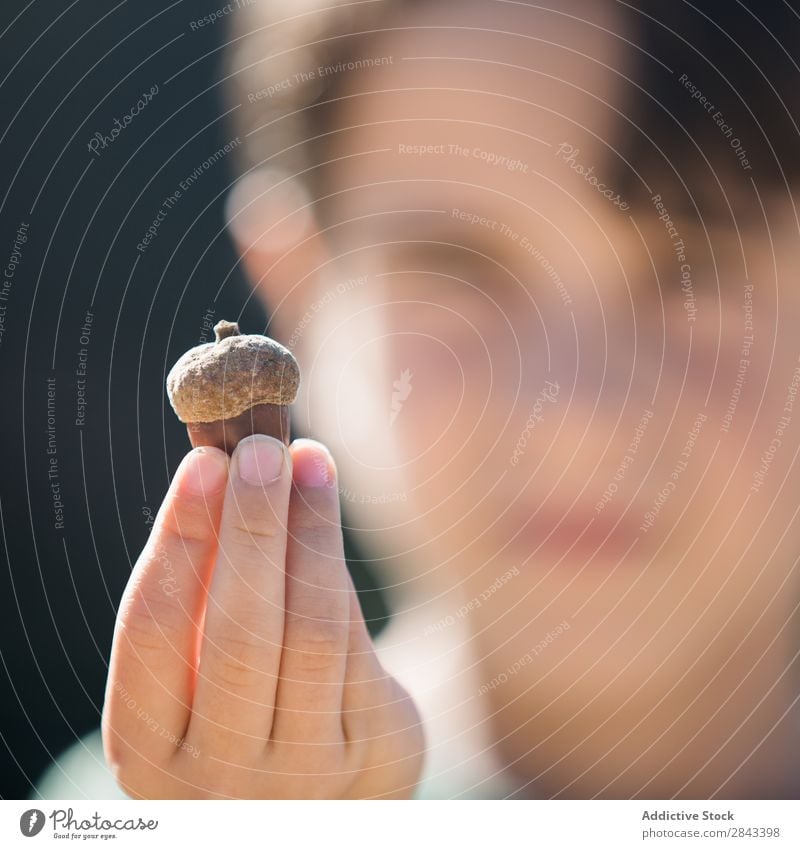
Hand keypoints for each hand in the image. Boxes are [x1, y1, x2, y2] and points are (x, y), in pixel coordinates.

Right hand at [102, 436, 423, 797]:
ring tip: (309, 461)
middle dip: (253, 525)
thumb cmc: (237, 698)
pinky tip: (323, 517)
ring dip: (311, 529)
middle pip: (240, 632)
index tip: (204, 462)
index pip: (152, 632)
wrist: (315, 780)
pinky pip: (357, 639)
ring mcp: (305, 777)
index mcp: (149, 755)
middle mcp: (221, 780)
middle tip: (263, 447)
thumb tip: (226, 469)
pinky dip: (335, 568)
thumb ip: (201, 587)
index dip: (179, 537)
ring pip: (312, 628)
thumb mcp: (197, 661)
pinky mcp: (374, 754)